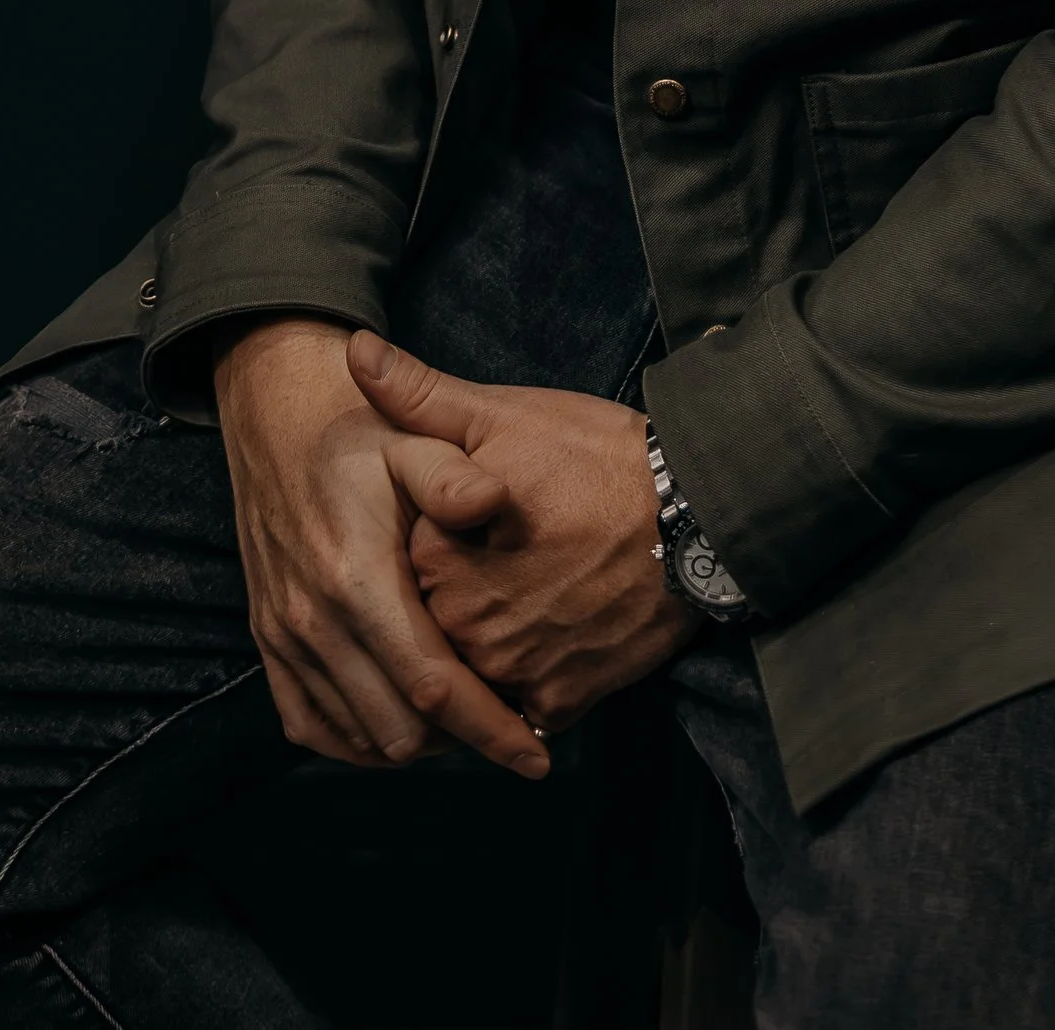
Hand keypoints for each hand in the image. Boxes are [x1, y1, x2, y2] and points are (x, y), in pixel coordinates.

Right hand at [212, 316, 549, 778]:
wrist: (277, 413)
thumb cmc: (362, 428)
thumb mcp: (413, 437)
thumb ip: (453, 474)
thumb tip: (495, 501)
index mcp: (357, 579)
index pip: (432, 688)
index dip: (489, 730)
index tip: (537, 758)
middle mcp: (314, 621)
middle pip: (400, 732)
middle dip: (462, 739)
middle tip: (512, 720)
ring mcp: (284, 637)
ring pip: (360, 738)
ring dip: (417, 741)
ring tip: (467, 716)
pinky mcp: (268, 641)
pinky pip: (311, 726)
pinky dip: (361, 737)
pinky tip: (404, 714)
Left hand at [348, 332, 700, 732]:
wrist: (699, 515)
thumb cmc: (597, 458)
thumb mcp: (505, 415)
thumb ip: (420, 395)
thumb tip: (356, 351)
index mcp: (436, 558)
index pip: (408, 556)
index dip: (443, 532)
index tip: (482, 513)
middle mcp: (464, 628)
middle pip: (439, 615)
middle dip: (465, 589)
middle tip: (519, 549)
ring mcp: (512, 672)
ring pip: (476, 664)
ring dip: (492, 639)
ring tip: (537, 589)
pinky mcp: (560, 701)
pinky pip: (522, 703)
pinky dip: (532, 677)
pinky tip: (556, 631)